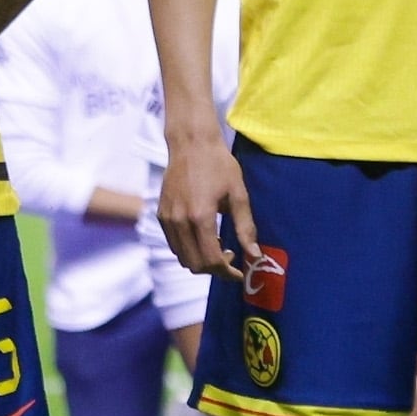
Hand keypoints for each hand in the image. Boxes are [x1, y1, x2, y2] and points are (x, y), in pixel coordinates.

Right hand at [159, 125, 251, 280]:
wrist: (191, 143)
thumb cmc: (219, 165)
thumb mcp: (239, 195)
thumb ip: (245, 229)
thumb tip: (255, 256)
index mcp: (200, 217)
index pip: (211, 260)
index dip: (228, 272)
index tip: (240, 272)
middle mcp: (180, 221)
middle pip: (195, 264)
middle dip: (215, 269)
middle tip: (231, 259)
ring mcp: (167, 218)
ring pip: (182, 257)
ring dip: (201, 260)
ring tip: (218, 245)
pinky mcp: (161, 214)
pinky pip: (174, 243)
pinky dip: (188, 249)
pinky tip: (203, 236)